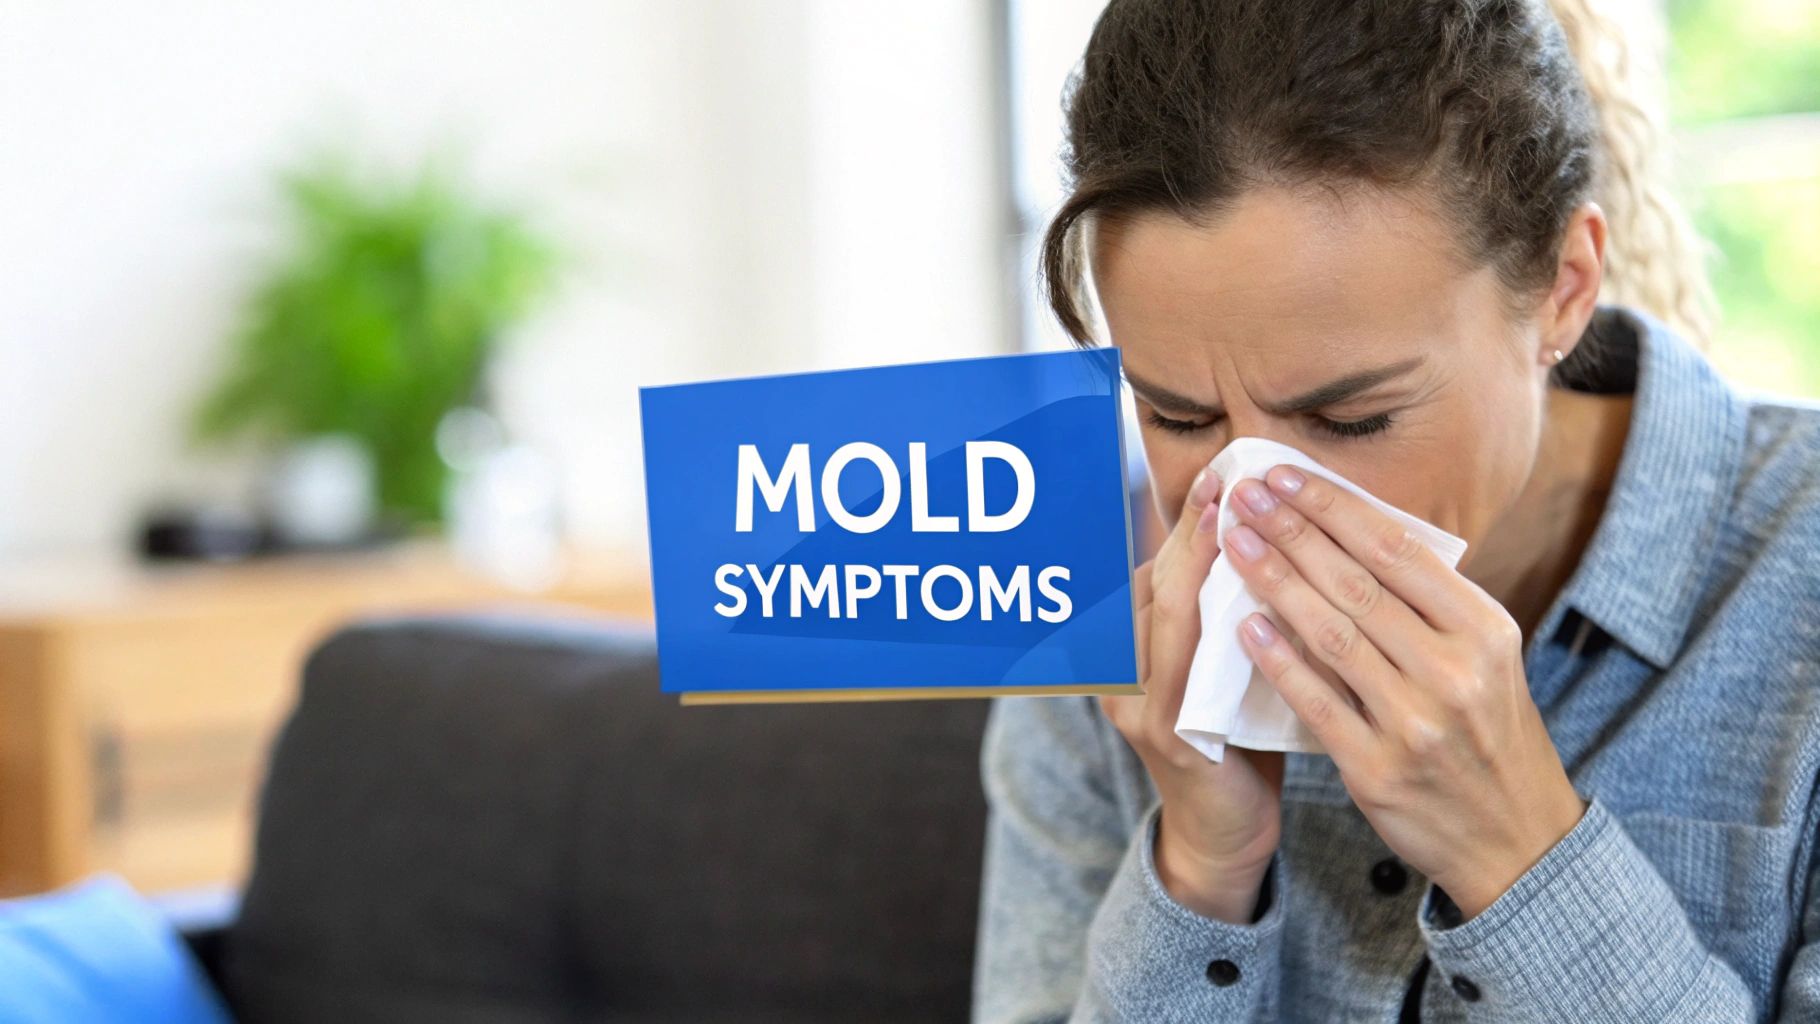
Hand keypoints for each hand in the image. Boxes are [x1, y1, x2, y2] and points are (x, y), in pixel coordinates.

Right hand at [1099, 465, 1284, 924]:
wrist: (1228, 833)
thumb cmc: (1239, 741)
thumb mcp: (1225, 669)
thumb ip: (1231, 617)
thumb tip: (1273, 539)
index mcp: (1131, 651)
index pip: (1157, 571)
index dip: (1187, 523)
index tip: (1222, 475)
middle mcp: (1120, 673)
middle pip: (1154, 583)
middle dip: (1191, 528)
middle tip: (1225, 481)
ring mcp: (1138, 705)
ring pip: (1165, 616)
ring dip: (1198, 563)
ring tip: (1235, 520)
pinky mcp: (1169, 737)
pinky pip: (1189, 670)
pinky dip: (1216, 628)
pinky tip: (1249, 599)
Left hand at [1220, 465, 1586, 919]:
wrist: (1517, 839)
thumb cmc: (1488, 730)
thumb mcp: (1486, 657)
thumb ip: (1431, 602)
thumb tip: (1352, 527)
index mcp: (1484, 629)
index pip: (1396, 550)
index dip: (1333, 508)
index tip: (1282, 476)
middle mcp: (1455, 670)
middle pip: (1356, 584)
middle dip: (1291, 532)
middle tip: (1240, 497)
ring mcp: (1416, 722)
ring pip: (1331, 635)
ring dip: (1274, 582)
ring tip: (1233, 544)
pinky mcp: (1378, 770)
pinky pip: (1316, 702)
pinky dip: (1277, 659)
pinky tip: (1243, 625)